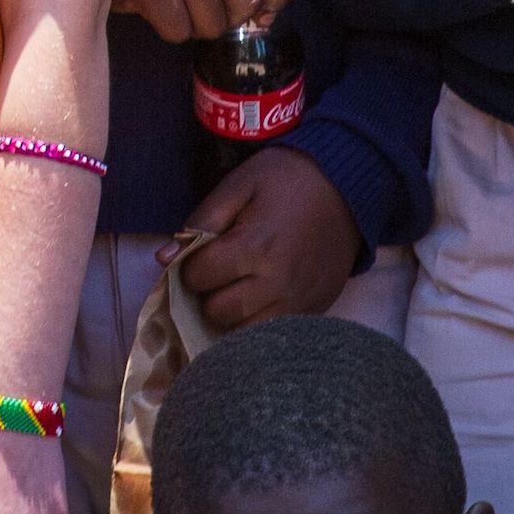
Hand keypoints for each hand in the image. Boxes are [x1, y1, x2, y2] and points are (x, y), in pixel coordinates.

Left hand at [178, 147, 360, 329]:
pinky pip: (273, 334)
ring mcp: (298, 303)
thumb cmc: (287, 179)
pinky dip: (258, 322)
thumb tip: (164, 259)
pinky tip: (259, 299)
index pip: (199, 278)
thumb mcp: (239, 184)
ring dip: (232, 314)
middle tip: (219, 273)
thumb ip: (201, 221)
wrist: (349, 186)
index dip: (191, 266)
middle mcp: (277, 283)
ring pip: (244, 333)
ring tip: (237, 288)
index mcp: (255, 247)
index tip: (202, 255)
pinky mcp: (314, 312)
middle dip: (209, 294)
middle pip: (218, 312)